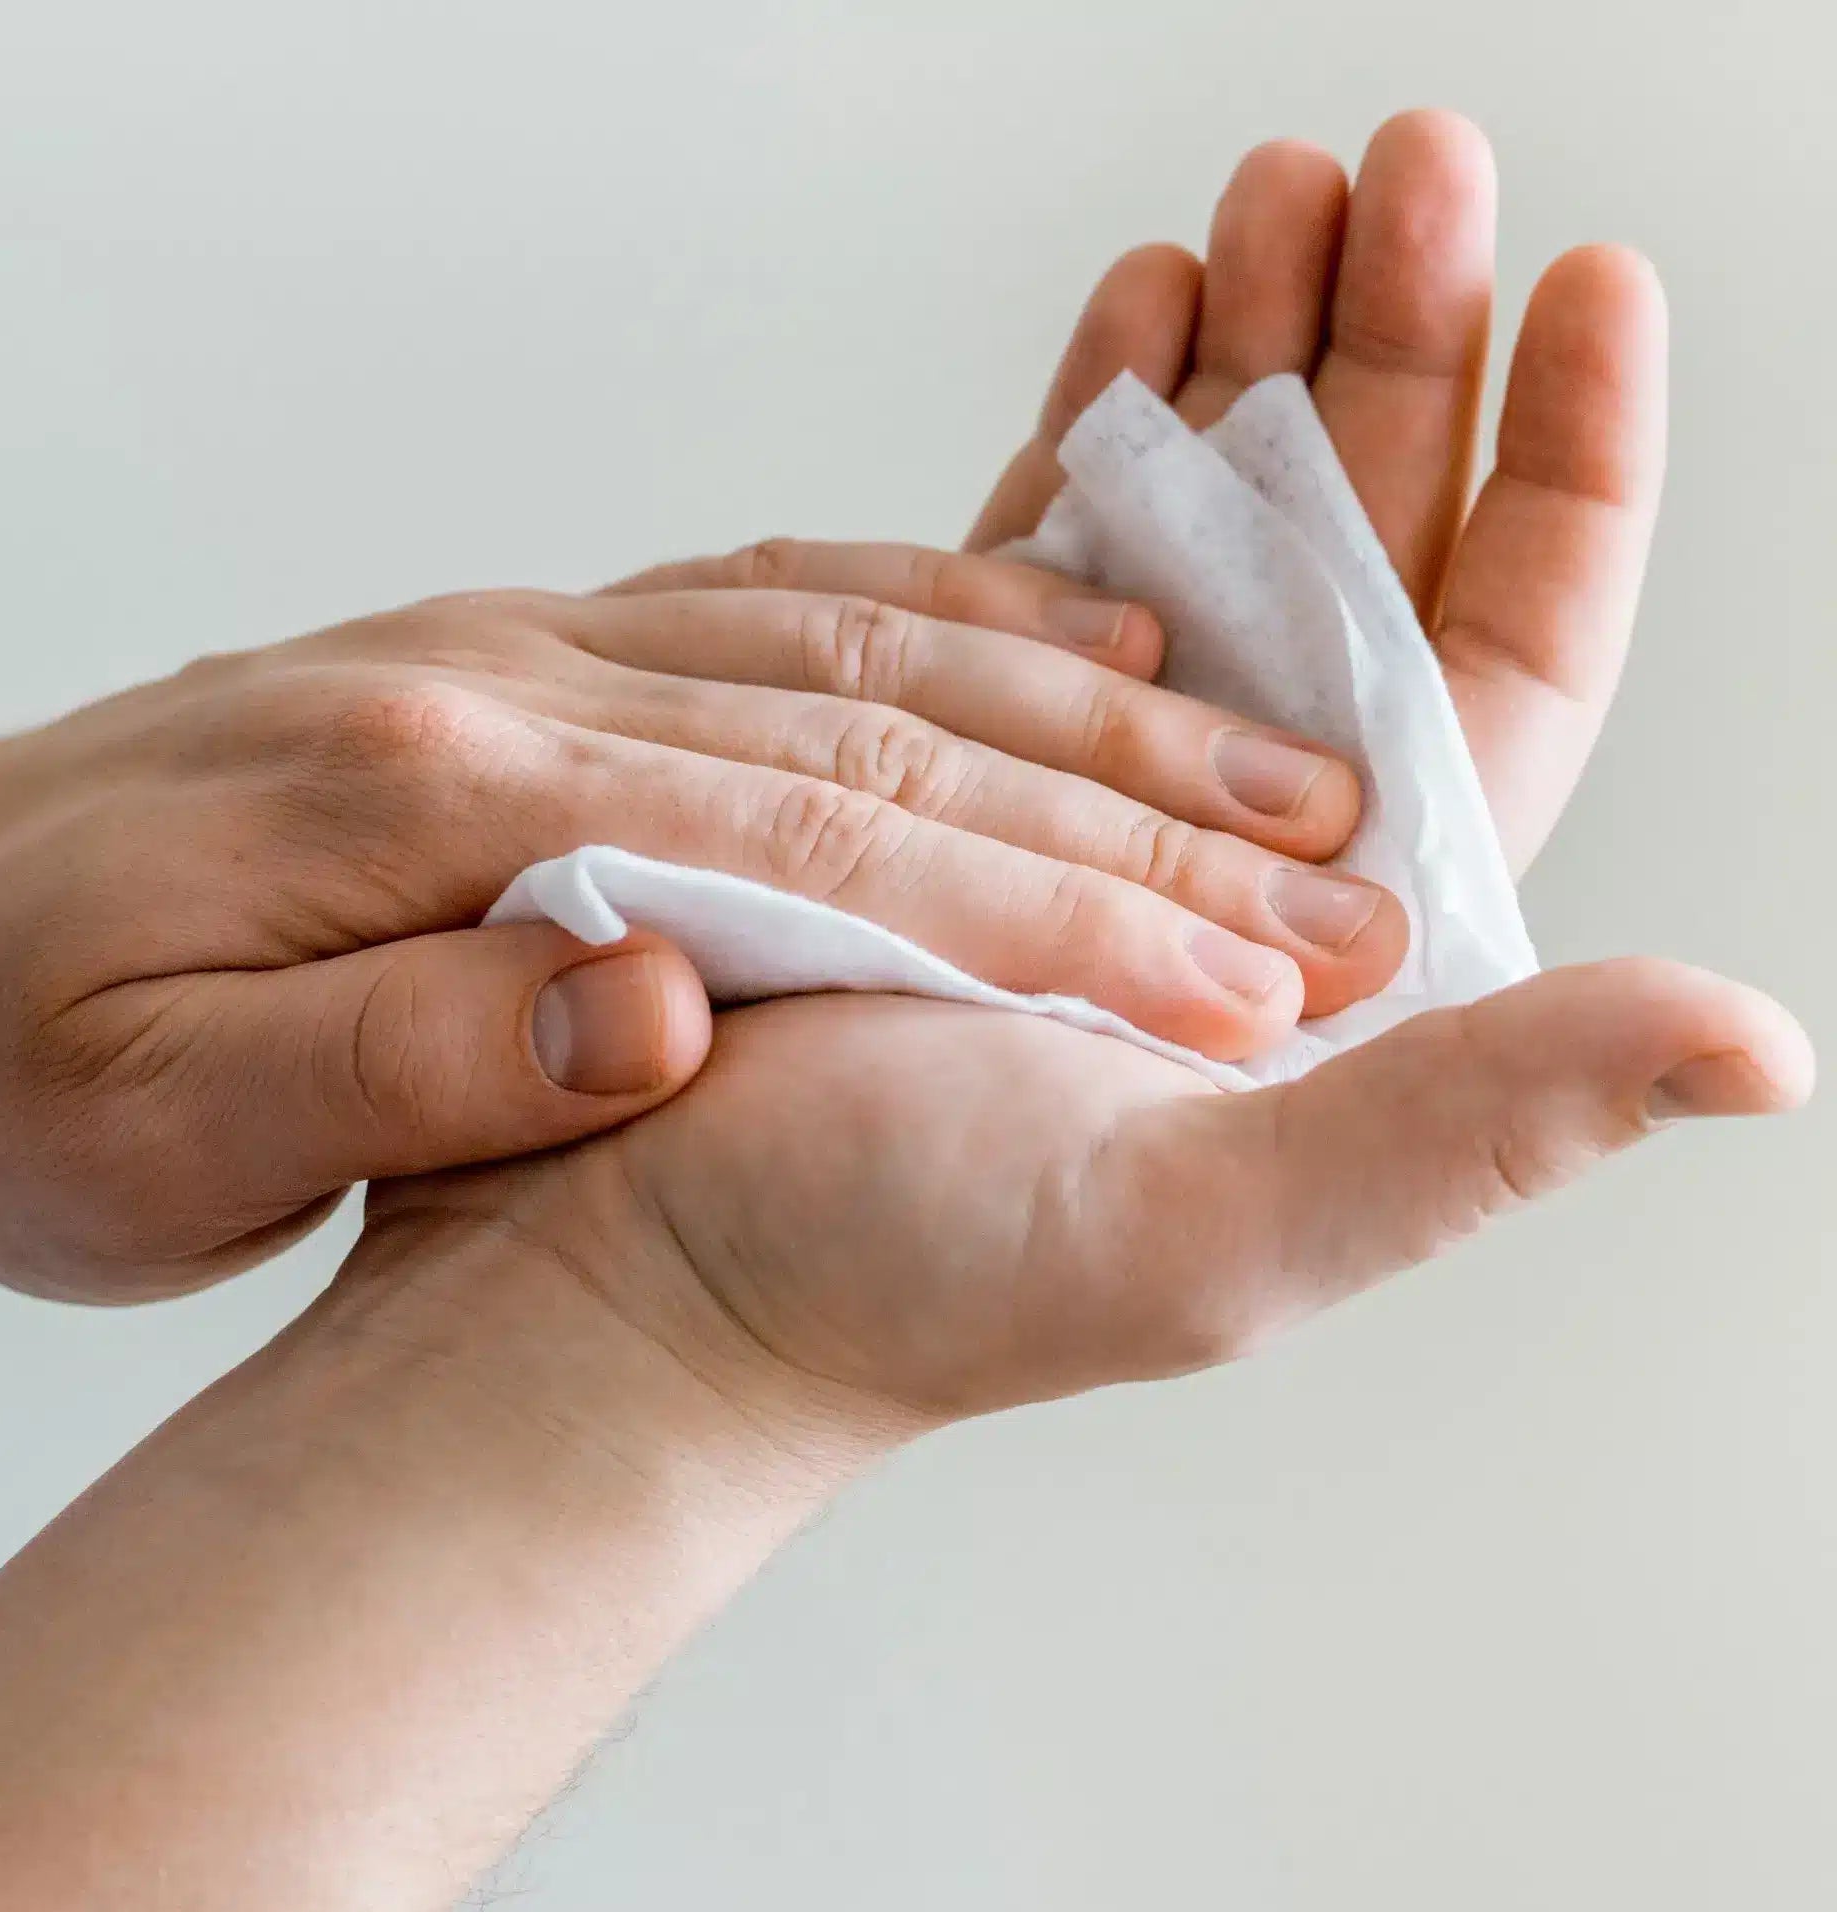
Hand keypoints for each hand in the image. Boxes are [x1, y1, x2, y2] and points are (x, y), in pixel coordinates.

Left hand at [0, 543, 1387, 1301]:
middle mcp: (514, 686)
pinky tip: (1064, 646)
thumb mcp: (156, 1122)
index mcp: (442, 804)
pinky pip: (778, 599)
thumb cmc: (10, 1052)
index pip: (821, 853)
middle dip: (1131, 811)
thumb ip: (414, 1056)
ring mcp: (531, 648)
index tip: (1239, 990)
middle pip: (884, 730)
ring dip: (1077, 699)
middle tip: (1337, 870)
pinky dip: (946, 614)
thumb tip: (667, 1005)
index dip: (1049, 927)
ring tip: (1265, 754)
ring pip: (861, 643)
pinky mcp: (534, 655)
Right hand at [361, 112, 1811, 1438]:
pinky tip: (1139, 310)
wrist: (647, 1267)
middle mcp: (1225, 854)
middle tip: (1408, 175)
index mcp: (1331, 950)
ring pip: (1211, 529)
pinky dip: (1101, 419)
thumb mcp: (1219, 1224)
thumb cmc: (908, 1274)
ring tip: (1274, 196)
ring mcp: (1078, 782)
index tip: (1585, 288)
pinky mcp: (930, 743)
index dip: (1568, 478)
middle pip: (1367, 562)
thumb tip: (1758, 1045)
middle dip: (1403, 352)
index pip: (1504, 677)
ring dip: (1257, 351)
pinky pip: (1050, 549)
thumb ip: (1477, 1125)